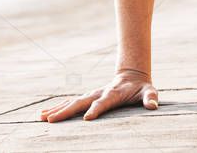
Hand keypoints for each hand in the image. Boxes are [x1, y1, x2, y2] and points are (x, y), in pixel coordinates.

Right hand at [39, 69, 158, 121]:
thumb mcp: (149, 91)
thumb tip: (153, 105)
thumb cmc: (141, 88)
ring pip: (72, 102)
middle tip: (52, 120)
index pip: (103, 102)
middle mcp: (98, 93)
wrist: (131, 75)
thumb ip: (151, 97)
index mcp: (113, 93)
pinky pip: (70, 103)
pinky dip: (58, 108)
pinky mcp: (87, 98)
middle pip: (80, 102)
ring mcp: (91, 95)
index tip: (86, 119)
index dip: (95, 109)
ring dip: (57, 109)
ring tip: (42, 118)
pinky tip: (45, 114)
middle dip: (66, 111)